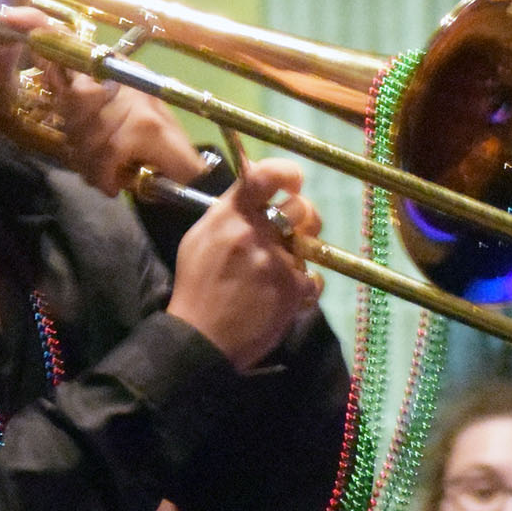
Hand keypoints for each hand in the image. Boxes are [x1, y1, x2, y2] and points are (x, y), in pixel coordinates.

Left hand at [45, 65, 204, 199]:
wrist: (190, 180)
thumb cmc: (150, 153)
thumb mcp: (113, 125)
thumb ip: (86, 108)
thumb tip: (50, 84)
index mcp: (124, 72)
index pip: (82, 62)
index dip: (58, 71)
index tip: (45, 73)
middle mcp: (132, 79)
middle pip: (78, 97)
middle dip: (75, 137)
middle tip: (85, 162)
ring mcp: (138, 101)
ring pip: (90, 130)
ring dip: (89, 163)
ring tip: (100, 177)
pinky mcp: (144, 126)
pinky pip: (107, 151)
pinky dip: (105, 174)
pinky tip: (112, 185)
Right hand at [166, 159, 323, 370]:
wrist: (201, 338)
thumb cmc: (197, 287)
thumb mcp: (199, 239)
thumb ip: (228, 213)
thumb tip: (256, 190)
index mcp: (229, 215)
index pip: (265, 175)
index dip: (288, 173)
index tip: (294, 183)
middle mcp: (254, 231)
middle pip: (300, 208)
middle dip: (304, 219)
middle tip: (295, 233)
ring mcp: (276, 260)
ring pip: (309, 244)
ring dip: (301, 256)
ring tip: (282, 272)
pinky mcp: (292, 288)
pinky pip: (314, 278)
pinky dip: (303, 288)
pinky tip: (285, 298)